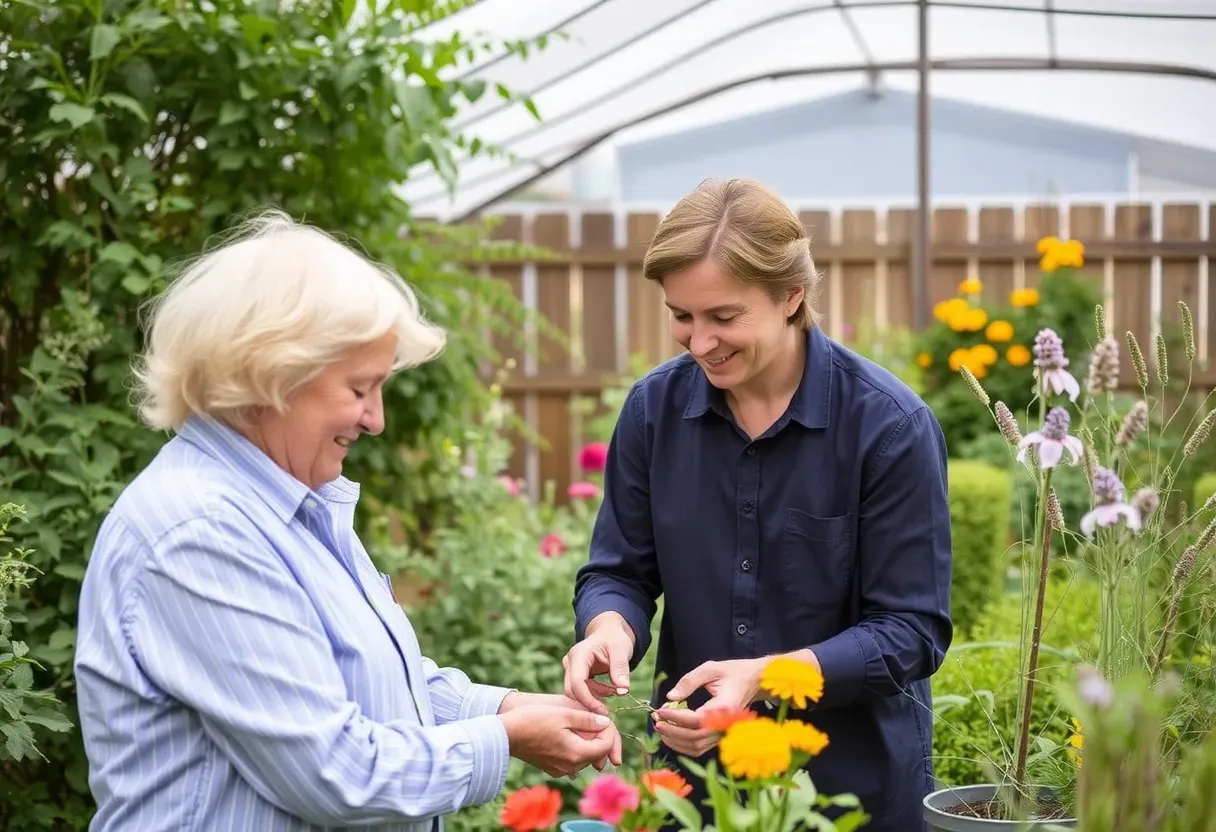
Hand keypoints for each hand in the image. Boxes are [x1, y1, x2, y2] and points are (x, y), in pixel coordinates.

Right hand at [499, 705, 620, 777]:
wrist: (504, 734)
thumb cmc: (532, 721)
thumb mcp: (563, 714)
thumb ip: (588, 719)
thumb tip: (605, 722)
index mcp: (576, 754)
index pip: (606, 746)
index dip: (608, 731)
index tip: (601, 717)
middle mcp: (571, 767)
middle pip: (596, 753)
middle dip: (599, 737)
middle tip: (593, 718)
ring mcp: (560, 770)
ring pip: (584, 756)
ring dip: (587, 742)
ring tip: (580, 723)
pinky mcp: (551, 768)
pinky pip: (571, 759)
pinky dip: (575, 747)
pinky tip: (567, 733)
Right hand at [562, 612, 635, 714]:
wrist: (610, 632)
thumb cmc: (615, 638)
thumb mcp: (621, 650)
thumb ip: (620, 669)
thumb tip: (623, 690)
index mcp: (579, 654)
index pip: (577, 683)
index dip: (588, 700)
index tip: (603, 711)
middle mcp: (570, 662)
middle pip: (572, 691)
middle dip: (590, 702)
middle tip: (609, 708)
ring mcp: (571, 669)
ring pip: (576, 693)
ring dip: (594, 698)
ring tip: (614, 692)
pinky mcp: (575, 675)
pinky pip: (580, 691)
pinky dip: (594, 695)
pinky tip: (608, 691)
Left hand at [652, 658, 763, 756]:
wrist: (754, 681)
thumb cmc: (733, 672)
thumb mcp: (710, 669)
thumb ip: (689, 681)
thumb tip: (670, 697)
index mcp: (724, 708)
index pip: (696, 719)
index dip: (675, 717)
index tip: (659, 710)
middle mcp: (725, 725)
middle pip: (695, 737)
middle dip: (672, 731)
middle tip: (656, 721)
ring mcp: (723, 733)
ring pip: (697, 746)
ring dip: (676, 741)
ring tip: (661, 729)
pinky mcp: (719, 735)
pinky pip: (700, 747)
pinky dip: (684, 745)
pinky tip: (672, 736)